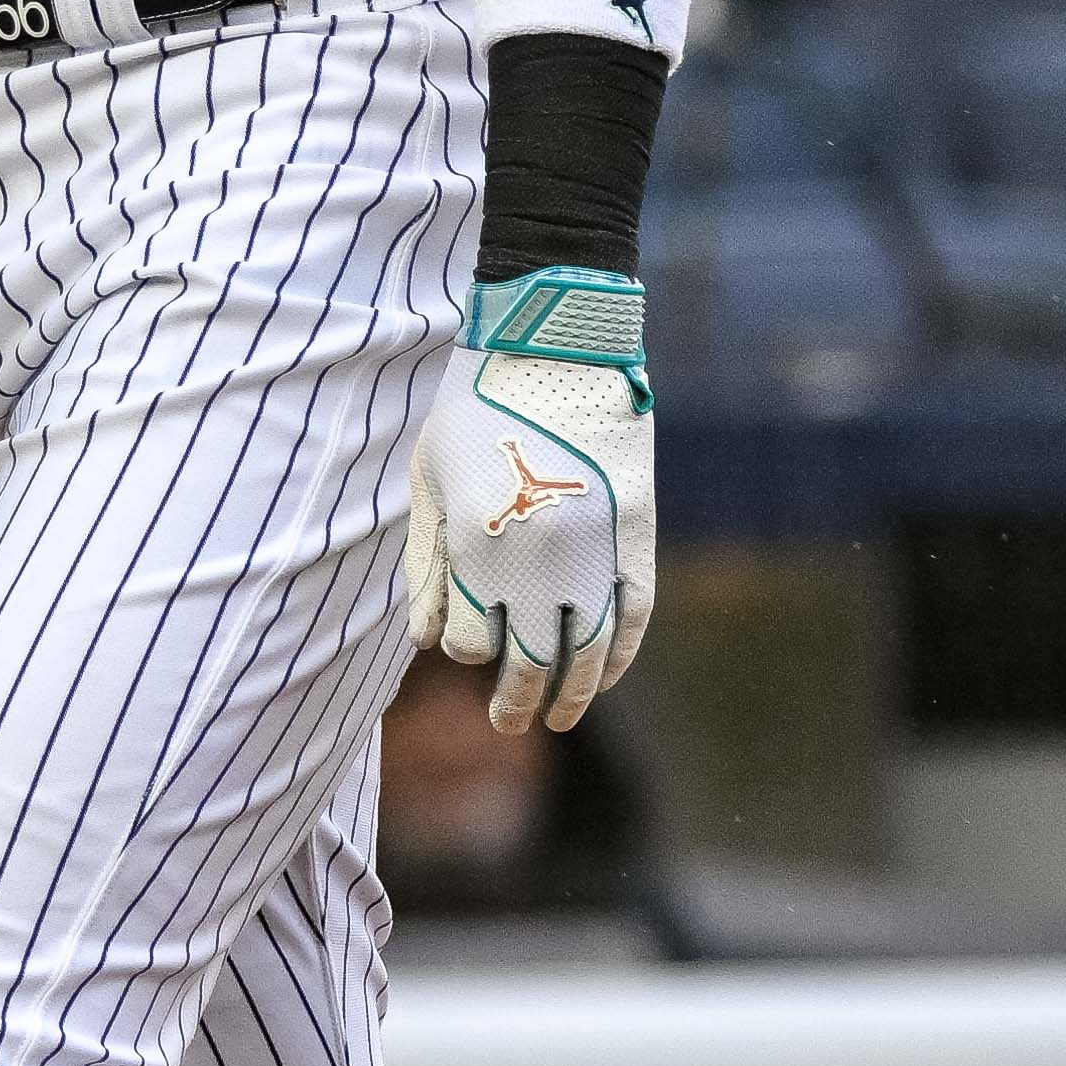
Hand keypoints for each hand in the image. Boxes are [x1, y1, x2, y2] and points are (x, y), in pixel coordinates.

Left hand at [402, 269, 657, 732]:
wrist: (556, 341)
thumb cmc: (475, 406)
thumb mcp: (431, 481)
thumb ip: (427, 566)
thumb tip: (431, 644)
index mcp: (479, 541)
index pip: (473, 641)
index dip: (465, 648)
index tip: (464, 640)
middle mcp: (541, 555)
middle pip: (531, 661)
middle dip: (517, 699)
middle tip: (510, 725)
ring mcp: (597, 546)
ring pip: (589, 650)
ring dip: (574, 694)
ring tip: (559, 721)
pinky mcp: (638, 531)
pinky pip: (635, 614)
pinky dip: (622, 652)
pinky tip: (606, 677)